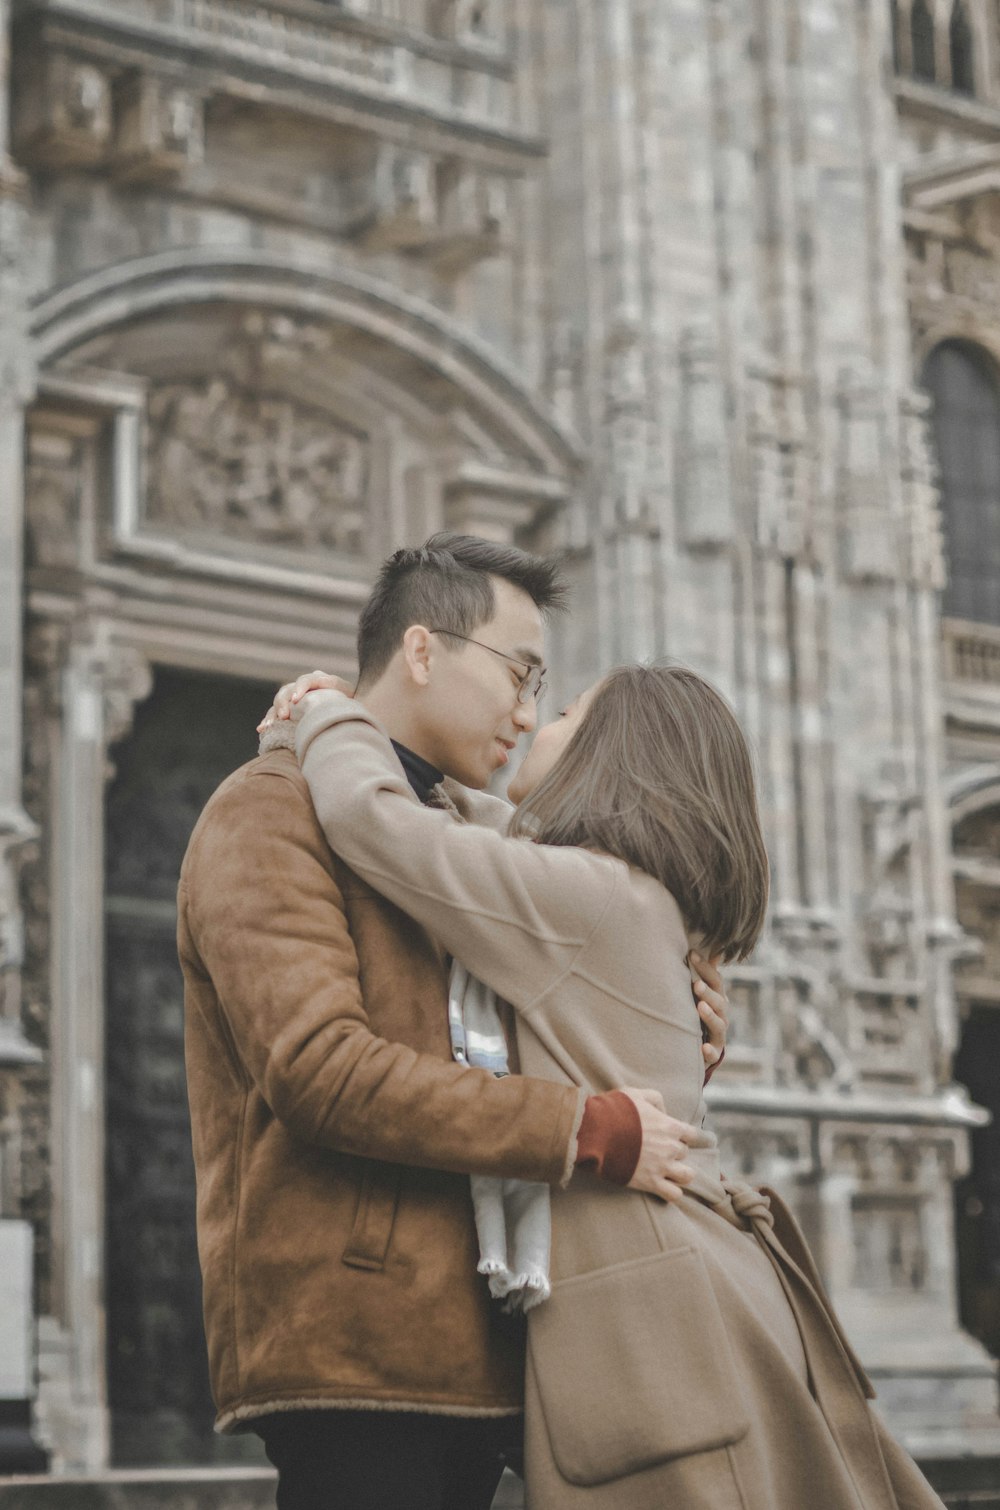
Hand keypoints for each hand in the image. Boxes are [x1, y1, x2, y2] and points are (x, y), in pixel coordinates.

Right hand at [256, 670, 354, 732]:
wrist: (348, 713)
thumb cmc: (351, 705)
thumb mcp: (350, 696)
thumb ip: (341, 690)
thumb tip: (328, 685)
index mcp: (319, 680)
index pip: (307, 680)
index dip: (300, 688)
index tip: (296, 699)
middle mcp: (303, 687)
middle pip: (287, 690)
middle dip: (283, 703)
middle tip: (283, 716)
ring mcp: (294, 698)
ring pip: (279, 703)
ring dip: (272, 714)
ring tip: (267, 726)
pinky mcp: (290, 712)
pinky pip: (275, 715)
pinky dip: (268, 721)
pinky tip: (262, 729)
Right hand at [619, 1088, 696, 1202]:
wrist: (597, 1133)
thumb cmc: (615, 1111)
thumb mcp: (636, 1094)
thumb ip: (656, 1099)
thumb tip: (664, 1111)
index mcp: (670, 1126)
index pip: (692, 1134)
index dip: (689, 1136)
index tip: (691, 1138)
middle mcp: (670, 1147)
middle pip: (684, 1153)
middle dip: (675, 1152)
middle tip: (662, 1152)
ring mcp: (662, 1167)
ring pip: (687, 1176)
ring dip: (681, 1174)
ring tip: (671, 1173)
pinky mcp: (651, 1183)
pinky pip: (674, 1195)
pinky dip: (672, 1193)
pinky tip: (664, 1188)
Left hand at [689, 951, 727, 1072]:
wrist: (701, 1048)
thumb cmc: (698, 1014)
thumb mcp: (702, 994)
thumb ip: (707, 974)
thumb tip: (714, 948)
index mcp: (718, 999)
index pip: (716, 981)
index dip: (705, 968)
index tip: (691, 955)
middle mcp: (721, 1015)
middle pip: (719, 1002)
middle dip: (708, 992)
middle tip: (696, 984)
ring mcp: (718, 1035)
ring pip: (718, 1025)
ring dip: (710, 1016)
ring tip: (700, 1007)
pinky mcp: (714, 1053)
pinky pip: (714, 1053)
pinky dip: (709, 1051)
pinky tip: (703, 1048)